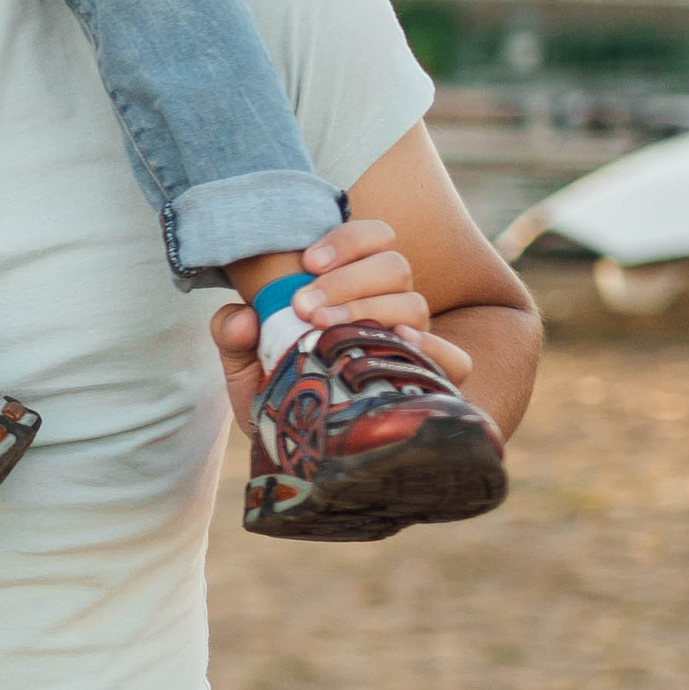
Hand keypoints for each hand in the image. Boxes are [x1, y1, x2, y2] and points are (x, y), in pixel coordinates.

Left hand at [209, 218, 473, 431]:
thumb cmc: (278, 395)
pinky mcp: (427, 382)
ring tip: (325, 330)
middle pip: (394, 265)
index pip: (374, 238)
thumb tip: (242, 318)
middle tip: (304, 307)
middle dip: (347, 280)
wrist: (299, 451)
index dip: (347, 240)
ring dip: (370, 309)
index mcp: (353, 287)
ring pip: (414, 303)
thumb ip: (234, 336)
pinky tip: (398, 344)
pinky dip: (433, 349)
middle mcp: (388, 307)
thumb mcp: (245, 367)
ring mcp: (410, 343)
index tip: (308, 262)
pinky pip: (454, 359)